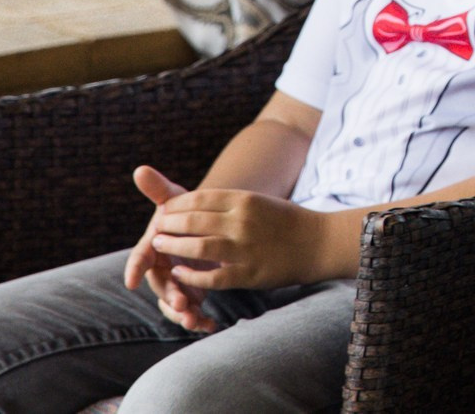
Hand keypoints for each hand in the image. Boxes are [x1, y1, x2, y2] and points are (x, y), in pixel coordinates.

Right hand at [124, 166, 216, 332]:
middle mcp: (162, 269)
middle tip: (182, 304)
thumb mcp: (177, 201)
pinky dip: (200, 319)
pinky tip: (211, 325)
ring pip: (174, 303)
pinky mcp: (191, 295)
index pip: (141, 259)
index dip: (135, 268)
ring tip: (196, 321)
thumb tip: (140, 169)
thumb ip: (159, 190)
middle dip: (169, 296)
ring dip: (183, 314)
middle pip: (161, 286)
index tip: (131, 281)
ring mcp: (176, 284)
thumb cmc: (187, 212)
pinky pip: (193, 311)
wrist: (206, 226)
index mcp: (155, 248)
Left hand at [150, 185, 354, 291]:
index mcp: (245, 200)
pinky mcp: (248, 274)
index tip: (162, 210)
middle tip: (155, 230)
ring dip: (173, 247)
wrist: (319, 242)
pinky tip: (179, 273)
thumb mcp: (259, 202)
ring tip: (159, 247)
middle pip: (193, 221)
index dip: (176, 205)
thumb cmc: (287, 221)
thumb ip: (230, 204)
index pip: (199, 198)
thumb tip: (195, 204)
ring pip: (197, 247)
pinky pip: (211, 277)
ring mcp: (245, 248)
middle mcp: (242, 221)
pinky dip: (190, 275)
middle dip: (169, 225)